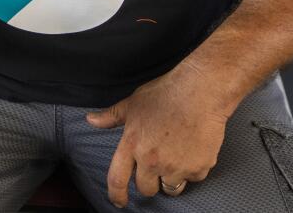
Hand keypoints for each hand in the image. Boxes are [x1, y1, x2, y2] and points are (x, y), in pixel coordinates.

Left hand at [86, 61, 231, 206]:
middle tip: (159, 163)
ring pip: (171, 187)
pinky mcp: (198, 168)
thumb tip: (91, 119)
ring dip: (172, 177)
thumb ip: (111, 116)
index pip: (117, 180)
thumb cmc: (166, 93)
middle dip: (150, 181)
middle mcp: (152, 160)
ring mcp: (176, 166)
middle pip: (146, 189)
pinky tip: (194, 147)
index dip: (116, 195)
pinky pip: (194, 178)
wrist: (201, 90)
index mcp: (132, 144)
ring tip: (178, 154)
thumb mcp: (133, 103)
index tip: (119, 201)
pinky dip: (194, 167)